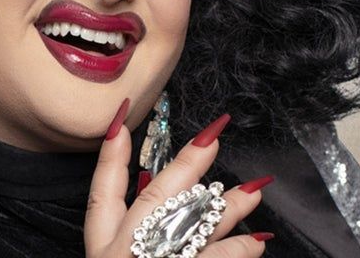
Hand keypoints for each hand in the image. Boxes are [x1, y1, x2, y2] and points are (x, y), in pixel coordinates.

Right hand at [85, 99, 271, 256]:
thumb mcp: (116, 255)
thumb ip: (132, 228)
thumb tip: (149, 186)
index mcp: (103, 246)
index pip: (101, 194)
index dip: (110, 155)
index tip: (121, 116)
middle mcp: (126, 252)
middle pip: (156, 200)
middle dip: (186, 166)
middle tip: (214, 137)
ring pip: (196, 226)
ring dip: (229, 206)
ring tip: (256, 189)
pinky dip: (240, 248)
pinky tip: (259, 240)